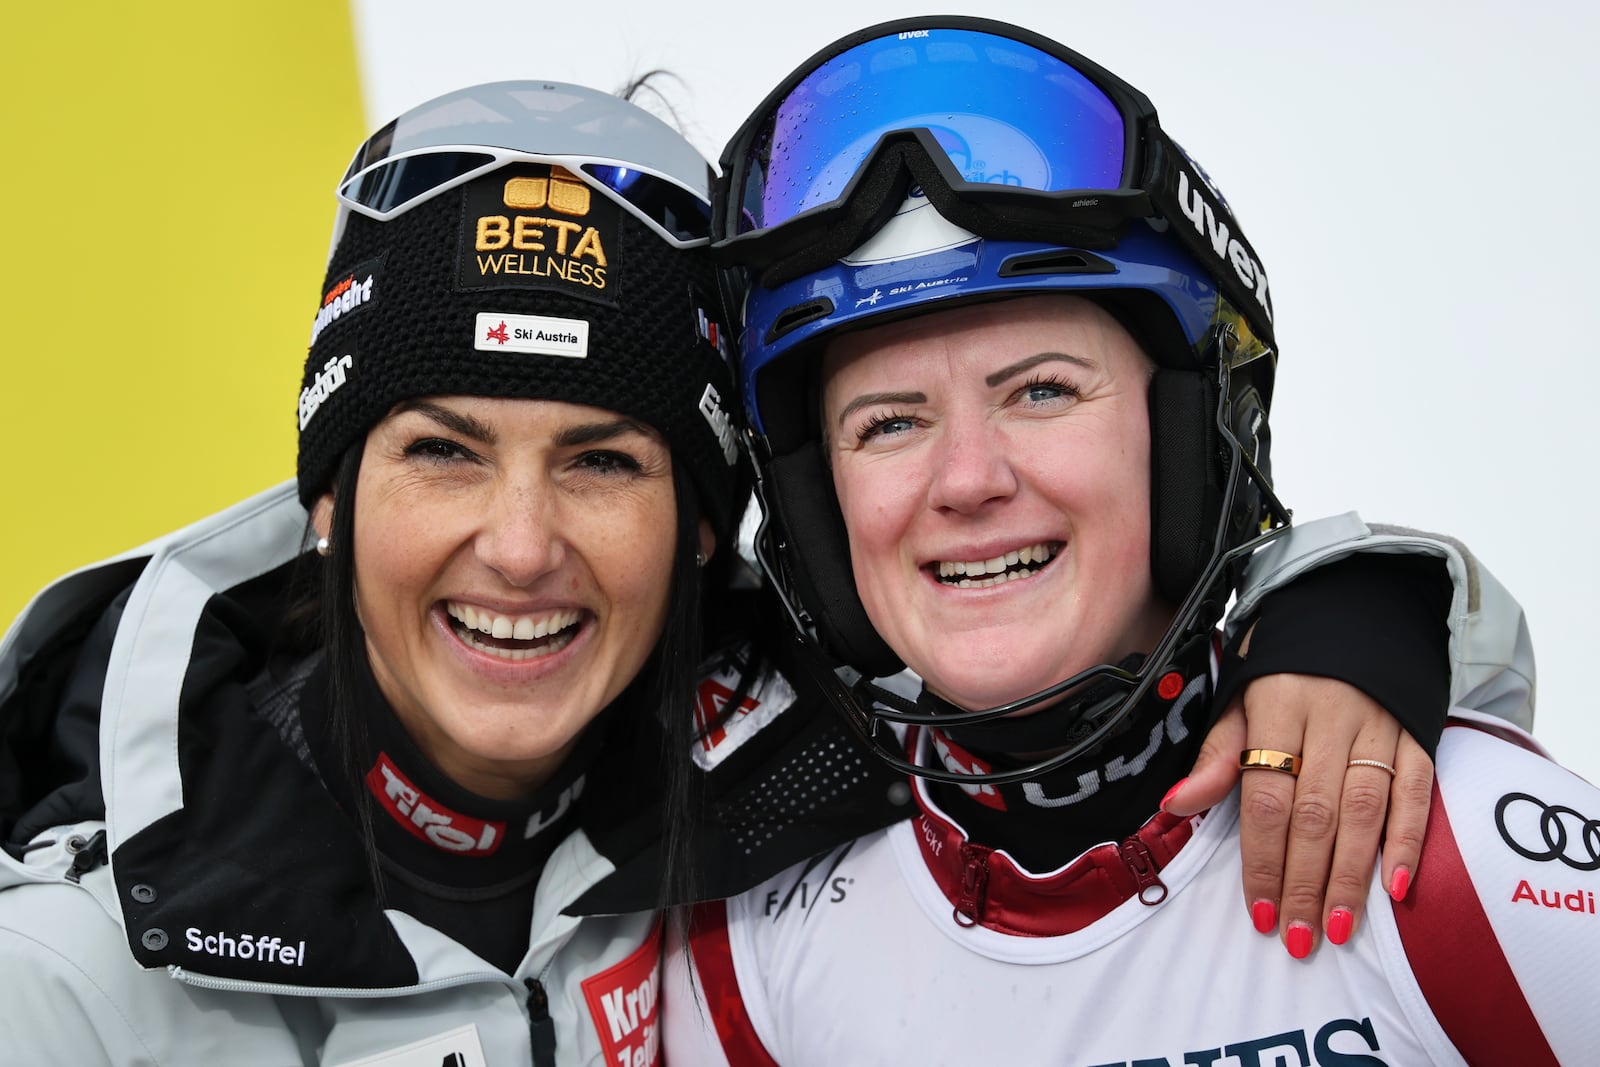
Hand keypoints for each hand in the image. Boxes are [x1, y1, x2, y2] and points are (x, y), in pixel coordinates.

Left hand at [1162, 673, 1433, 957]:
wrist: (1352, 607)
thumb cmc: (1283, 665)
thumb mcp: (1240, 697)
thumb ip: (1217, 756)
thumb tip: (1175, 804)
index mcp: (1278, 707)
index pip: (1267, 796)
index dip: (1263, 857)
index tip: (1261, 910)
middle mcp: (1332, 718)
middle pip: (1316, 813)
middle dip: (1305, 882)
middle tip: (1298, 937)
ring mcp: (1379, 726)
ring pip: (1366, 811)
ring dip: (1352, 876)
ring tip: (1337, 927)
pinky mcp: (1418, 733)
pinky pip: (1418, 793)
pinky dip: (1410, 841)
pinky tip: (1396, 887)